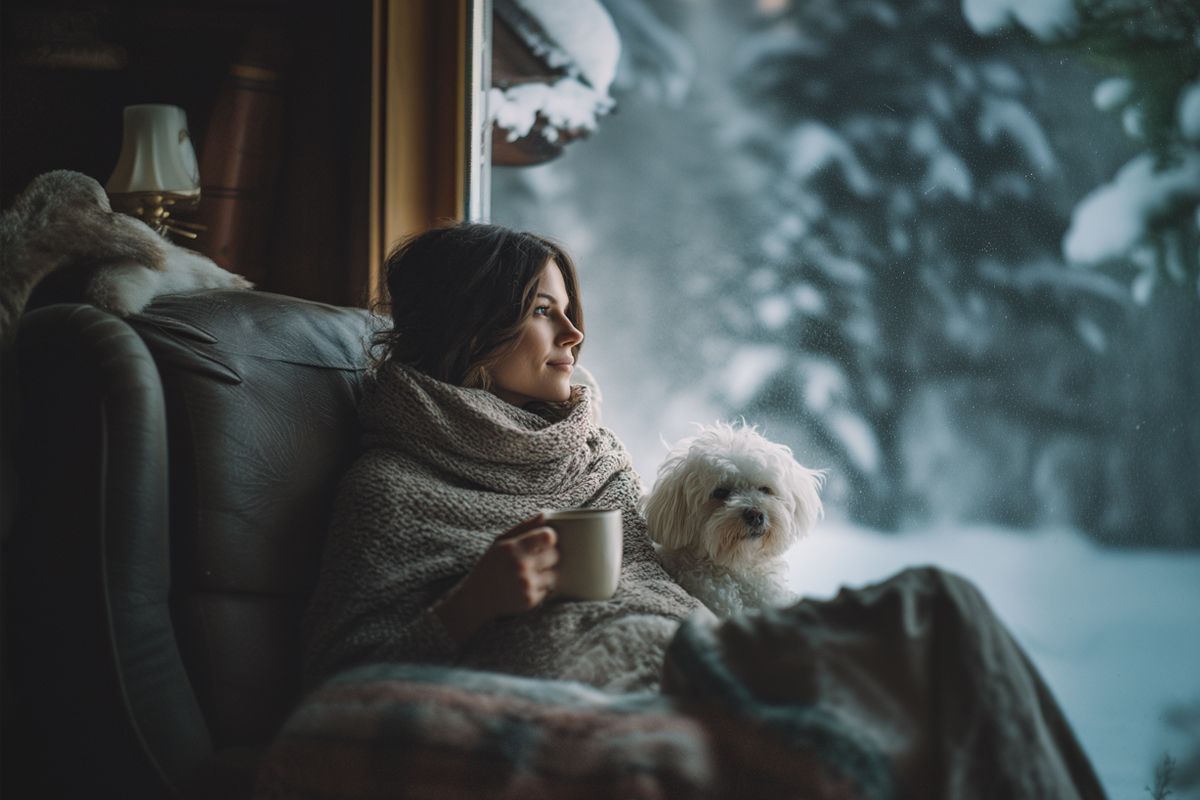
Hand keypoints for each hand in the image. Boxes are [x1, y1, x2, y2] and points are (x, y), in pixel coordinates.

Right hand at [434, 514, 558, 642]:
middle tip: (535, 559)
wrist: (477, 598)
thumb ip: (524, 527)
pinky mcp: (530, 600)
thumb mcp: (501, 542)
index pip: (548, 537)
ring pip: (554, 574)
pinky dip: (542, 587)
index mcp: (513, 548)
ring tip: (530, 573)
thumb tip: (545, 515)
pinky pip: (549, 589)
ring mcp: (526, 584)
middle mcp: (521, 566)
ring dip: (547, 573)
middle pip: (555, 555)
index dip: (549, 537)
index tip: (545, 540)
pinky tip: (527, 585)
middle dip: (548, 556)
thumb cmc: (491, 566)